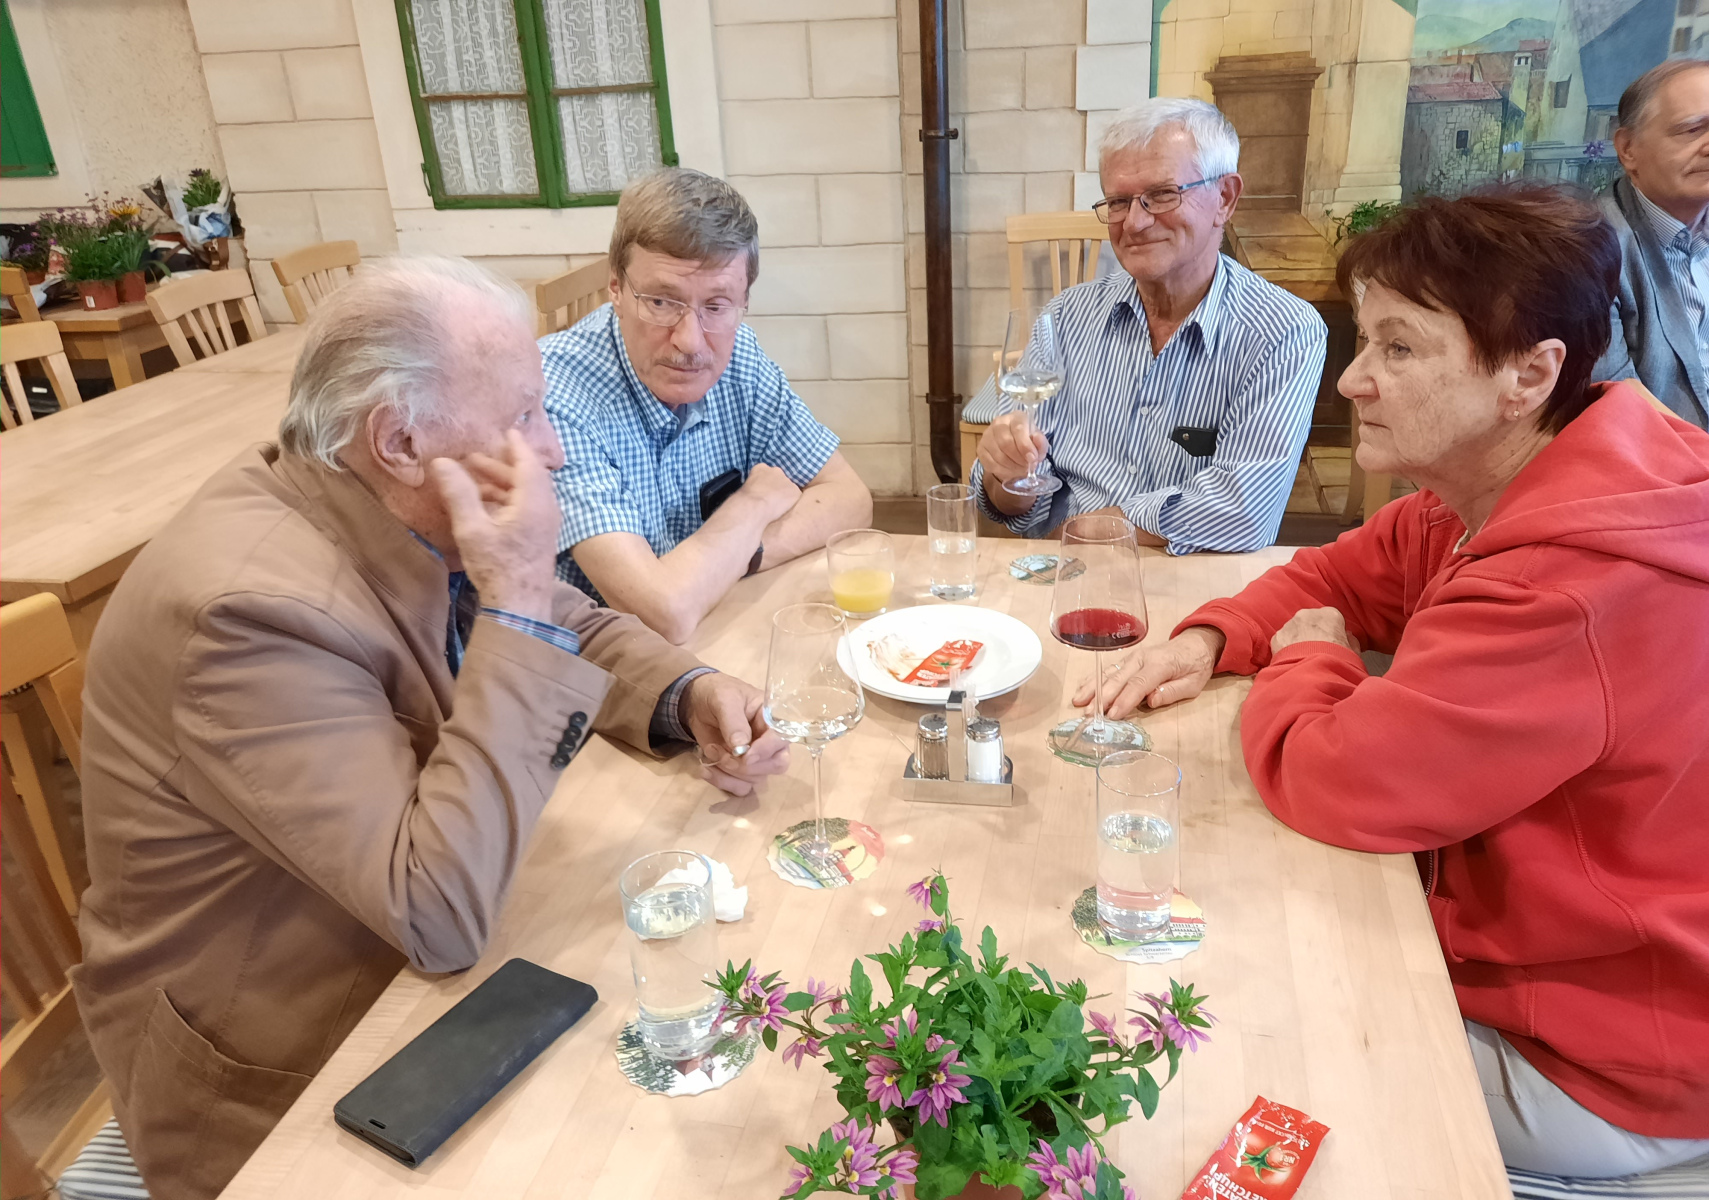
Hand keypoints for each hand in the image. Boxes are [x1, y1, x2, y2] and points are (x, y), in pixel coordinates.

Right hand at [431, 430, 559, 621]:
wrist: (521, 608)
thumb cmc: (497, 568)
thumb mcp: (472, 529)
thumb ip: (458, 493)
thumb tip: (442, 462)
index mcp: (534, 501)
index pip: (529, 462)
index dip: (516, 445)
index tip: (505, 431)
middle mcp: (546, 509)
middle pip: (528, 476)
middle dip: (502, 465)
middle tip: (474, 459)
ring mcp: (546, 525)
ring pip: (527, 493)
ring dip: (503, 483)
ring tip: (474, 481)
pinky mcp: (541, 538)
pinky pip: (528, 507)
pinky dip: (508, 499)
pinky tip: (485, 506)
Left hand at [681, 672, 789, 795]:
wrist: (697, 702)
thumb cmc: (717, 694)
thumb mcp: (724, 699)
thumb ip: (734, 721)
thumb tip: (742, 748)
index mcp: (772, 719)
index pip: (782, 739)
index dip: (766, 751)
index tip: (745, 756)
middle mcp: (769, 741)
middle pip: (776, 765)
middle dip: (747, 766)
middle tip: (723, 755)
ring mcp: (756, 758)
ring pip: (755, 779)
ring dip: (729, 772)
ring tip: (710, 752)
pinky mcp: (740, 770)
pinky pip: (740, 788)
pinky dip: (722, 782)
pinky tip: (706, 769)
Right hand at [737, 463, 802, 523]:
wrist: (755, 506)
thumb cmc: (746, 499)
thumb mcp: (746, 486)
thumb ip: (755, 484)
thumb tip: (757, 490)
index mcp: (761, 467)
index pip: (766, 472)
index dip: (765, 483)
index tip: (763, 491)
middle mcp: (776, 470)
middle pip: (779, 478)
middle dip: (777, 487)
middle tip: (771, 498)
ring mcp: (787, 480)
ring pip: (788, 488)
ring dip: (784, 494)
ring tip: (777, 506)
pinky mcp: (795, 491)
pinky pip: (795, 497)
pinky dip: (791, 502)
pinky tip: (784, 509)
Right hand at [976, 411, 1049, 488]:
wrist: (1013, 448)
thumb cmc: (1027, 443)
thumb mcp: (1038, 443)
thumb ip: (1040, 442)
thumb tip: (1037, 439)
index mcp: (1015, 417)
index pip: (1018, 429)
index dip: (1025, 446)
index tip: (1033, 459)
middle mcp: (998, 423)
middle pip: (1006, 443)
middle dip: (1019, 459)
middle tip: (1027, 467)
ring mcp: (987, 436)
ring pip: (998, 455)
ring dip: (1012, 467)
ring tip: (1020, 469)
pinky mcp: (981, 449)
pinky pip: (991, 463)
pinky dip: (1003, 471)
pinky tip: (1010, 471)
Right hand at [1074, 626, 1225, 717]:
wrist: (1195, 644)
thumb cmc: (1195, 666)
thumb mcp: (1194, 683)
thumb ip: (1172, 691)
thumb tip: (1151, 701)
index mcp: (1160, 664)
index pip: (1139, 684)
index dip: (1124, 700)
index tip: (1112, 715)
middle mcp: (1142, 658)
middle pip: (1119, 679)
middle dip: (1102, 697)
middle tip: (1089, 713)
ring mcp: (1133, 657)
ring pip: (1109, 673)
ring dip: (1092, 688)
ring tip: (1078, 702)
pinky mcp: (1128, 660)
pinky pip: (1109, 670)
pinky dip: (1094, 679)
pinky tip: (1082, 689)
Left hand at [1270, 607, 1359, 656]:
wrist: (1314, 675)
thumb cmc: (1337, 662)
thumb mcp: (1352, 651)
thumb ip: (1350, 639)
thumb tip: (1347, 636)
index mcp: (1329, 614)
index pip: (1331, 617)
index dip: (1331, 630)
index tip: (1331, 640)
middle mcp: (1307, 614)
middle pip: (1310, 621)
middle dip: (1312, 632)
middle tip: (1316, 649)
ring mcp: (1290, 624)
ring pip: (1294, 629)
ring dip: (1298, 639)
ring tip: (1304, 657)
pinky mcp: (1277, 637)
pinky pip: (1282, 640)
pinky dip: (1286, 648)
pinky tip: (1293, 660)